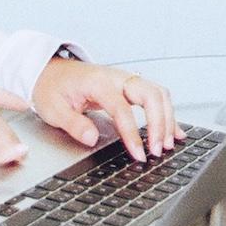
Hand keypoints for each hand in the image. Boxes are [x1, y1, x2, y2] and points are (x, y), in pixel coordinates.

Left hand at [31, 57, 183, 160]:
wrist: (51, 71)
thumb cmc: (52, 88)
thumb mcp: (53, 108)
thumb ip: (73, 123)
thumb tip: (91, 138)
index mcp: (99, 83)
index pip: (122, 109)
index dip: (132, 133)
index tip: (139, 154)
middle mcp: (117, 78)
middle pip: (151, 94)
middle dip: (160, 123)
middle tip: (158, 149)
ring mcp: (126, 80)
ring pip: (158, 93)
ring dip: (167, 118)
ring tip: (166, 144)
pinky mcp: (130, 87)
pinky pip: (156, 97)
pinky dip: (168, 114)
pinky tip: (174, 131)